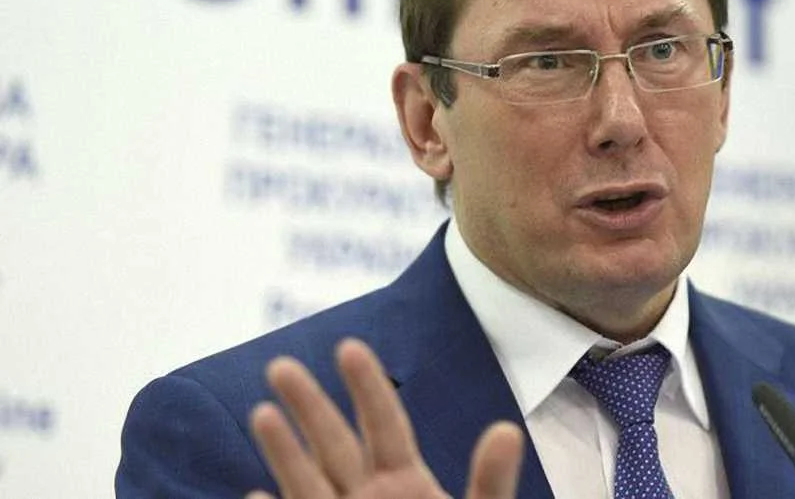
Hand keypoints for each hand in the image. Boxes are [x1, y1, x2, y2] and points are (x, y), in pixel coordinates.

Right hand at [247, 338, 522, 498]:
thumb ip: (490, 481)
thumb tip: (506, 430)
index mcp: (407, 485)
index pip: (385, 426)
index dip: (368, 388)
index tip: (349, 347)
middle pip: (335, 443)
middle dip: (310, 405)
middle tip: (282, 363)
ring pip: (307, 482)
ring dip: (283, 451)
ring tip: (262, 410)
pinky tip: (252, 495)